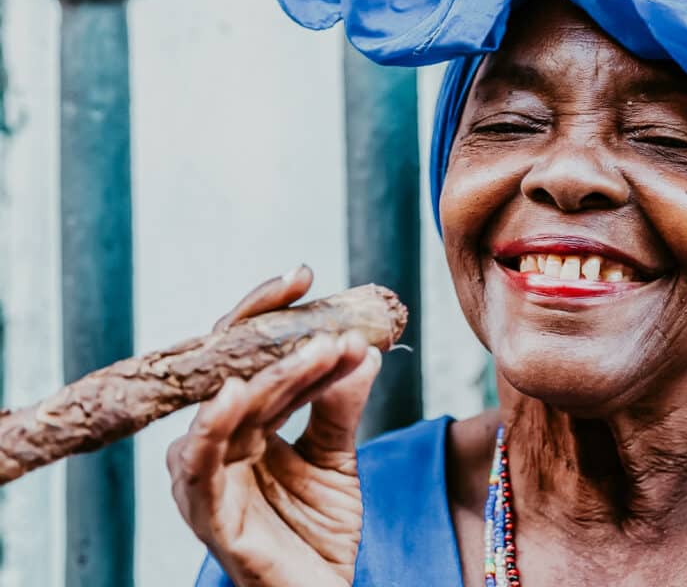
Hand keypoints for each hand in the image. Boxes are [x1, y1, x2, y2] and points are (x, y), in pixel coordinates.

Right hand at [167, 266, 381, 586]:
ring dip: (271, 374)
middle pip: (232, 369)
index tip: (305, 275)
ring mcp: (207, 476)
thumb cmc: (318, 532)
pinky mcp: (209, 514)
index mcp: (243, 424)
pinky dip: (212, 426)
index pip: (247, 354)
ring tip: (316, 347)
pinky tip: (235, 393)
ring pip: (228, 408)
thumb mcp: (337, 457)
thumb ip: (340, 405)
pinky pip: (201, 464)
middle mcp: (217, 442)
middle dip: (272, 330)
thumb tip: (364, 348)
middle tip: (308, 291)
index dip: (271, 314)